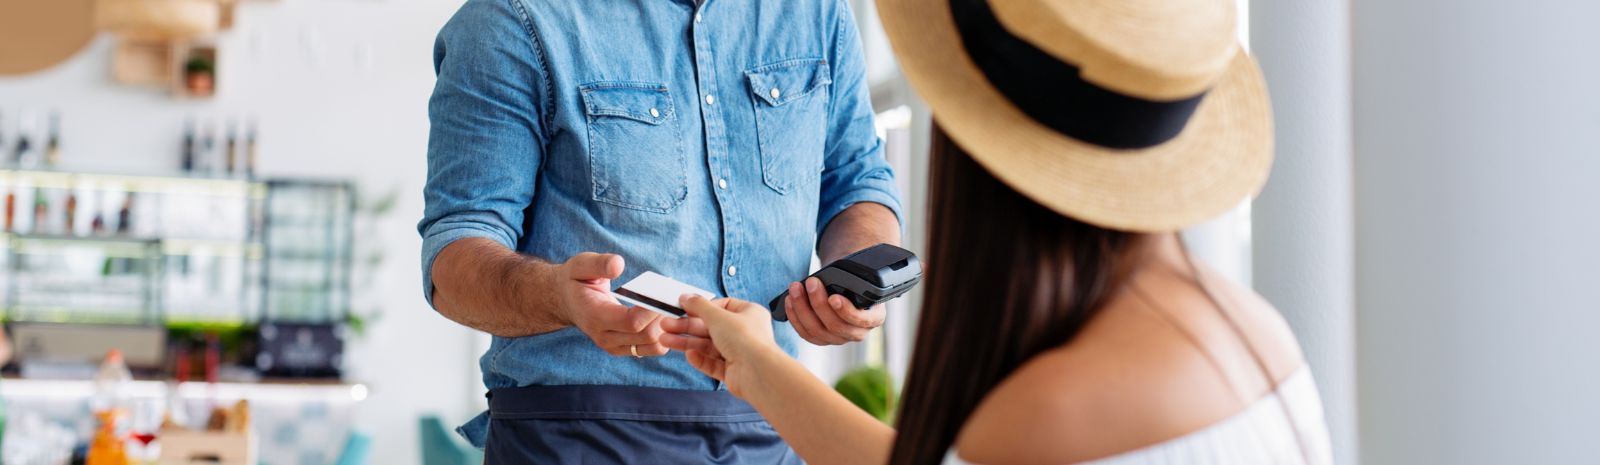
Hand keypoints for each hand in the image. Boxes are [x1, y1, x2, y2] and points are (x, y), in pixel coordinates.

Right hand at [555, 253, 666, 356]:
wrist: (566, 301)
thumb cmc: (576, 280)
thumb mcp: (581, 265)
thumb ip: (599, 264)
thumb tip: (619, 264)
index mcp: (595, 317)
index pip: (632, 322)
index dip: (652, 309)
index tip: (664, 292)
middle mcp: (605, 337)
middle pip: (647, 335)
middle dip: (665, 317)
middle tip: (674, 297)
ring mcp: (614, 346)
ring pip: (654, 345)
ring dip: (668, 327)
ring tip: (672, 306)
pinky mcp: (623, 349)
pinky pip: (652, 348)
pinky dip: (665, 334)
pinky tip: (665, 314)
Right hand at [660, 296, 781, 397]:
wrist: (757, 372)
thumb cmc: (745, 339)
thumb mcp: (717, 316)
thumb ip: (698, 306)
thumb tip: (685, 297)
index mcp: (748, 314)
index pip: (721, 306)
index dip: (700, 307)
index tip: (681, 308)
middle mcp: (745, 333)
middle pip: (710, 327)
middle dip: (686, 326)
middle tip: (665, 325)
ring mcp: (739, 353)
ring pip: (708, 346)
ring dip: (687, 342)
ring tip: (664, 340)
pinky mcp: (733, 371)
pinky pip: (712, 363)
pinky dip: (700, 359)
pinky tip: (688, 355)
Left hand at [783, 277, 886, 344]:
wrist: (847, 286)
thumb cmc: (854, 280)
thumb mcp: (860, 278)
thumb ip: (854, 279)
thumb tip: (833, 276)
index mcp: (874, 318)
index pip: (861, 320)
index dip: (846, 311)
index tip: (833, 297)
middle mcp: (858, 333)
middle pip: (835, 326)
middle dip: (819, 303)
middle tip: (811, 282)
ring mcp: (838, 339)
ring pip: (817, 330)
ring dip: (802, 308)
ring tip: (795, 288)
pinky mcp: (821, 339)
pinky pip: (805, 333)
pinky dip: (795, 316)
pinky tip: (789, 300)